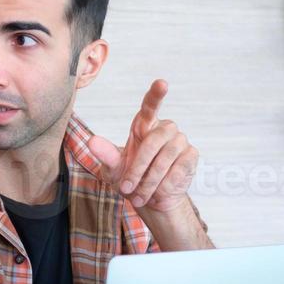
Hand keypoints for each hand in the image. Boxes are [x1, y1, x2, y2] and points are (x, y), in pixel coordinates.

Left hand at [86, 79, 198, 212]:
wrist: (151, 200)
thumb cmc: (130, 179)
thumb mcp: (113, 169)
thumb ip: (106, 154)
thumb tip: (92, 142)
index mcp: (144, 125)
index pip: (150, 106)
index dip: (156, 94)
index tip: (162, 83)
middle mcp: (165, 129)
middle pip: (153, 141)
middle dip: (138, 168)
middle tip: (126, 188)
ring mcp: (180, 141)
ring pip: (166, 158)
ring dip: (149, 181)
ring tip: (138, 196)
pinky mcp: (191, 156)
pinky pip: (178, 170)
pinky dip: (164, 186)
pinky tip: (157, 194)